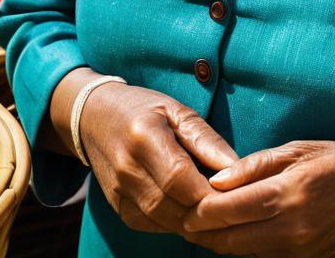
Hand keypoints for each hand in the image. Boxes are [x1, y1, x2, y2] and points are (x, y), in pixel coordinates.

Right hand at [79, 83, 237, 235]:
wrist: (94, 119)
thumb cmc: (143, 108)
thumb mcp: (177, 109)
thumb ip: (206, 139)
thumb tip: (238, 168)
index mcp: (142, 137)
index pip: (180, 177)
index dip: (211, 191)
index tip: (239, 191)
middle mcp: (127, 170)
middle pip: (175, 206)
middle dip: (211, 212)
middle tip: (240, 207)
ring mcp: (119, 195)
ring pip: (168, 223)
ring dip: (199, 222)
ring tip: (224, 211)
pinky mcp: (120, 211)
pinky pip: (157, 227)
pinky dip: (181, 223)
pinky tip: (198, 212)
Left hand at [181, 140, 334, 256]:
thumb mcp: (297, 150)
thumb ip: (255, 166)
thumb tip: (217, 179)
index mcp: (287, 193)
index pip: (230, 209)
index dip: (201, 211)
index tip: (183, 202)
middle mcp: (291, 227)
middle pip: (231, 240)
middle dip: (203, 233)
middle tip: (183, 220)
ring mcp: (299, 249)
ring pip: (245, 253)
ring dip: (221, 242)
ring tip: (202, 227)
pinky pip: (264, 257)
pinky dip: (244, 247)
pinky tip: (233, 233)